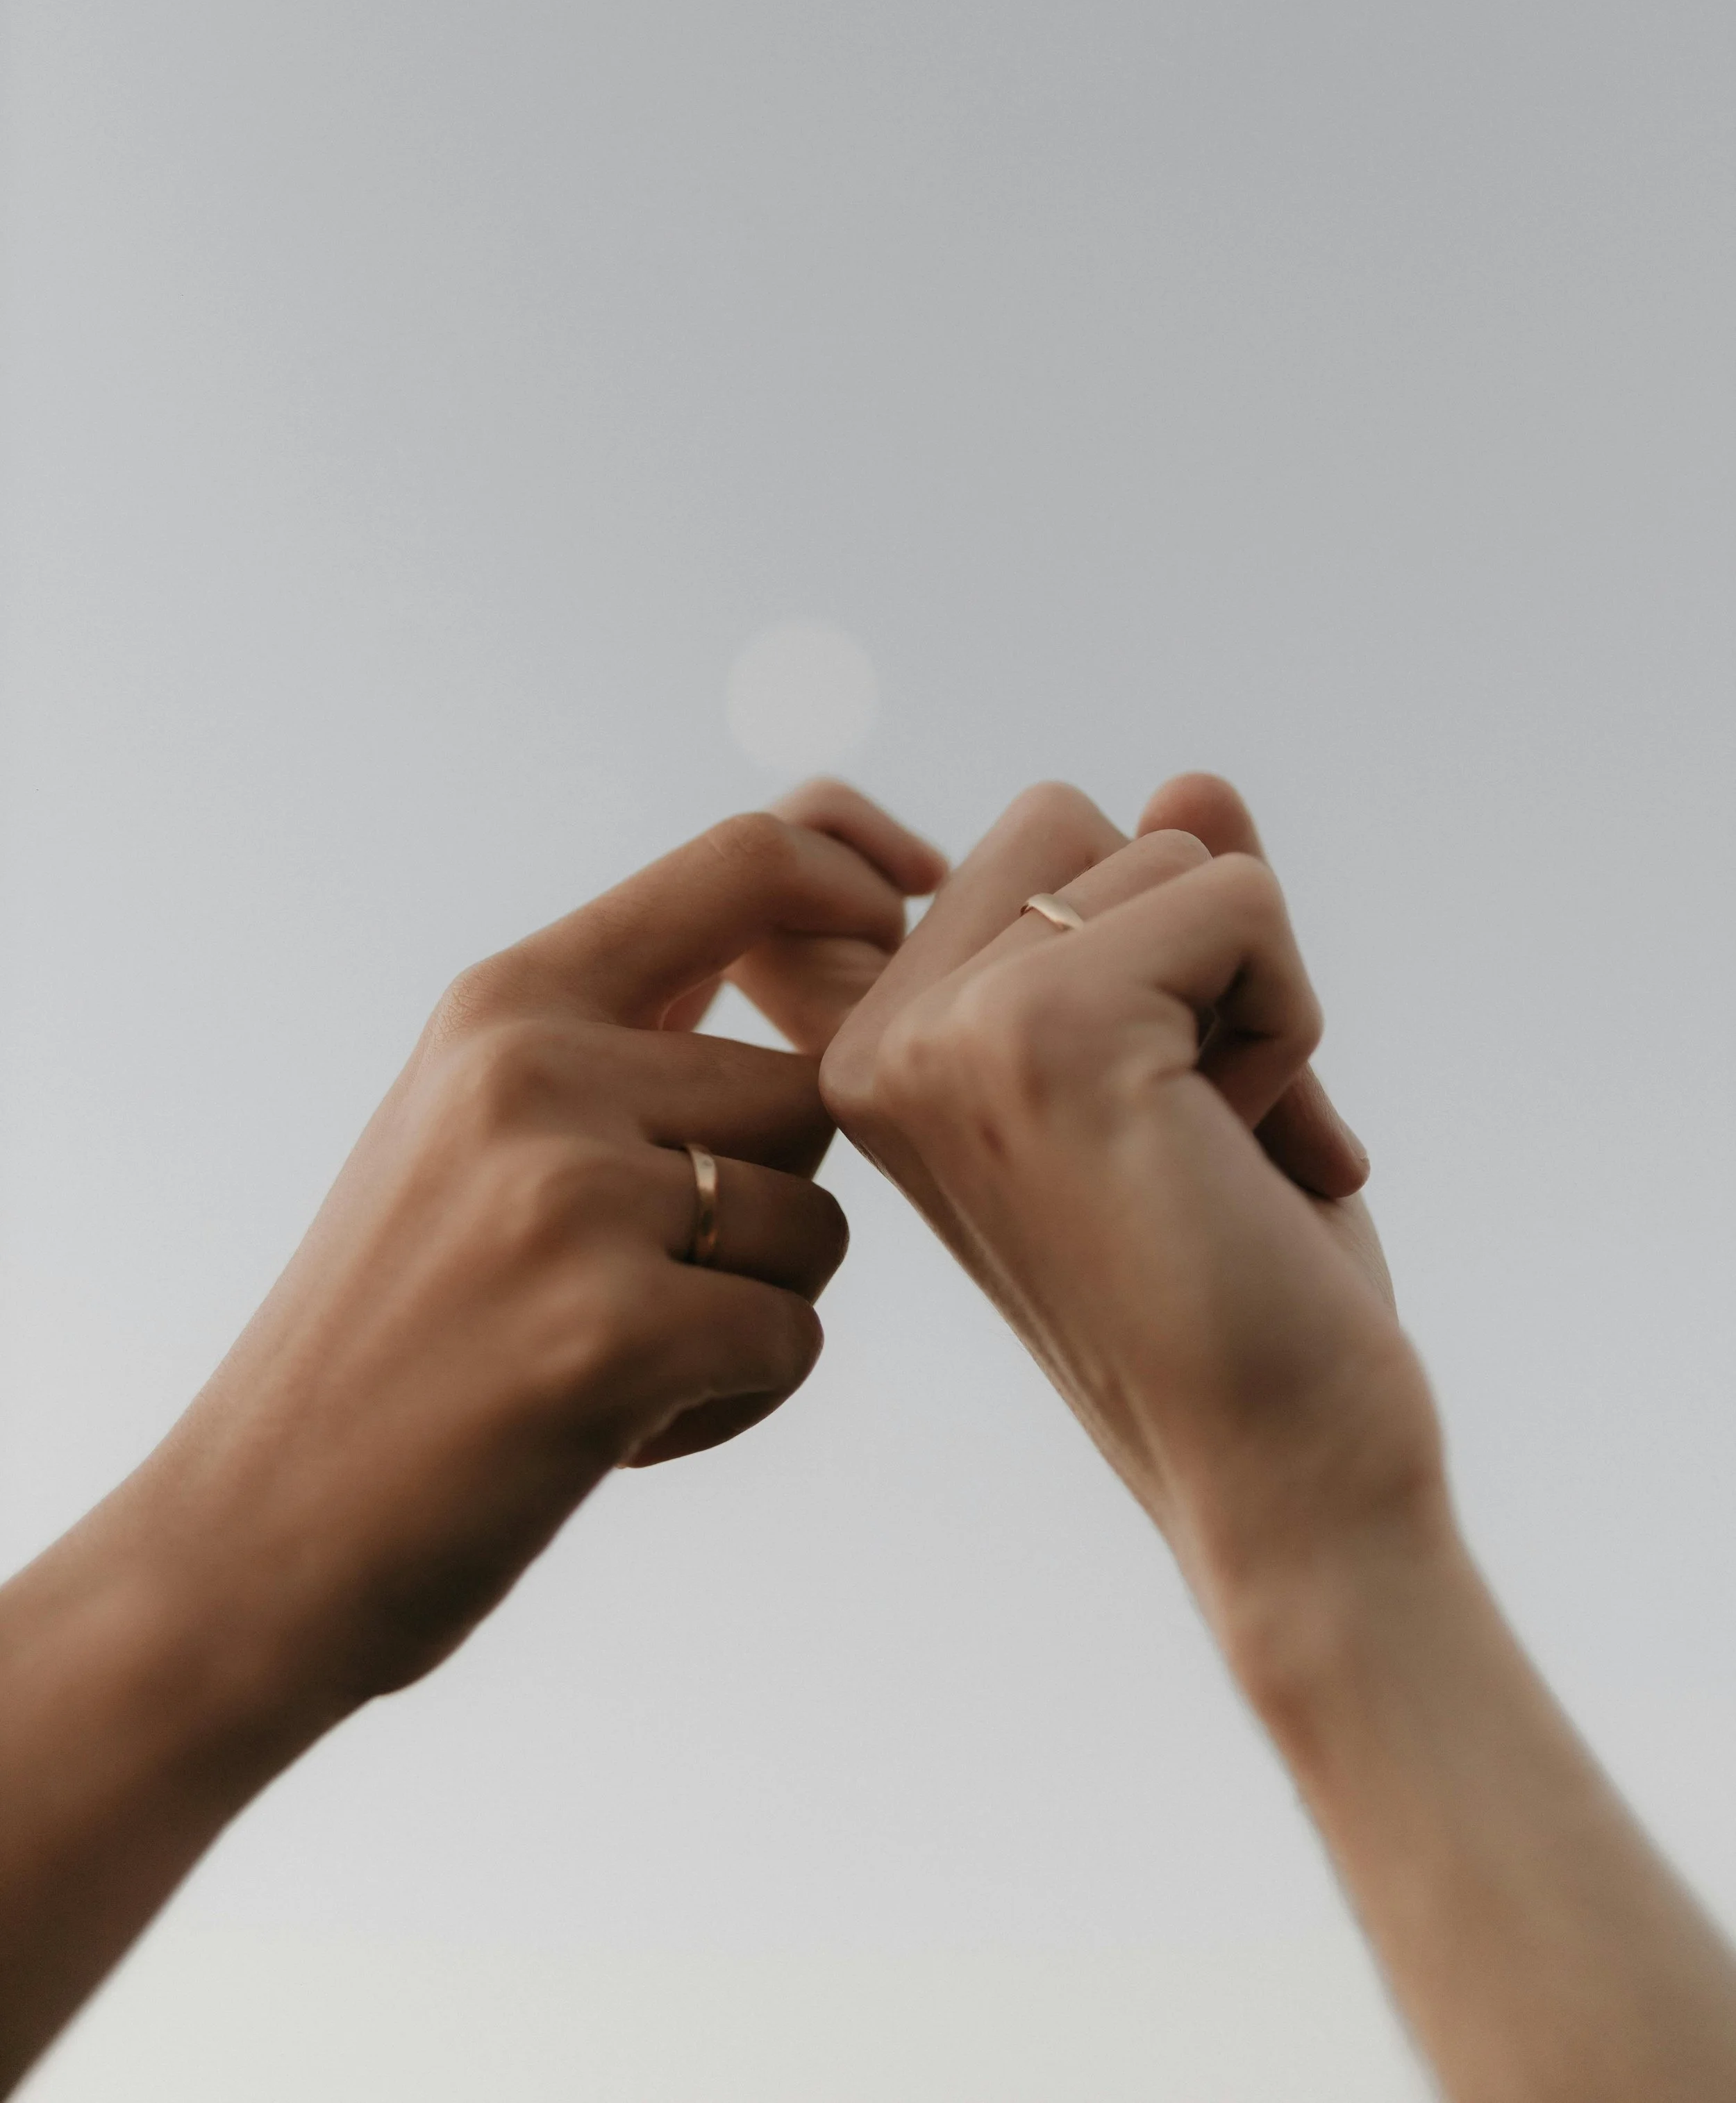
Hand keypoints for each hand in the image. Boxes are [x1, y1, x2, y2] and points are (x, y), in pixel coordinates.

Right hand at [0, 791, 939, 2086]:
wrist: (247, 1542)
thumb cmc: (396, 1334)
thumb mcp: (475, 1125)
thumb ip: (625, 1026)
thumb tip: (812, 928)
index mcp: (505, 1001)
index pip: (744, 858)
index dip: (858, 871)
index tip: (910, 911)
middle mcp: (534, 1069)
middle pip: (811, 1083)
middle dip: (778, 1193)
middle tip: (645, 1283)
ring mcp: (568, 1198)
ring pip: (816, 1219)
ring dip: (755, 1307)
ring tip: (613, 1357)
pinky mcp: (608, 1335)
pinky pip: (793, 1338)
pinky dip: (735, 1402)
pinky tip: (614, 1431)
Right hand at [821, 776, 1433, 1617]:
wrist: (1285, 1481)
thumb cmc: (1235, 1289)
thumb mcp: (1185, 1063)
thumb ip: (1158, 914)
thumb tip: (1191, 779)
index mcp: (871, 1056)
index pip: (960, 844)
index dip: (1067, 881)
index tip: (1142, 1001)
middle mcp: (879, 1042)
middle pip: (1067, 820)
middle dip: (1186, 945)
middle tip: (1207, 1123)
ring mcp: (946, 1034)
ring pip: (1159, 845)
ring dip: (1250, 986)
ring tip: (1228, 1146)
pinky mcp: (1046, 1031)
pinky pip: (1236, 896)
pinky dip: (1291, 1015)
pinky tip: (1259, 1155)